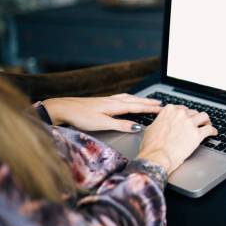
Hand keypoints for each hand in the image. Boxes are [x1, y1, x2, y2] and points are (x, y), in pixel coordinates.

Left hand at [42, 94, 161, 131]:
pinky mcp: (102, 101)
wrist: (63, 108)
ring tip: (148, 101)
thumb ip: (121, 125)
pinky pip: (122, 98)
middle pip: (135, 100)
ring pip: (129, 98)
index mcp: (116, 106)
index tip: (162, 110)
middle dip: (148, 102)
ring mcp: (107, 100)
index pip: (138, 107)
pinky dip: (130, 99)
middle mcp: (113, 101)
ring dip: (140, 99)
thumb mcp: (103, 124)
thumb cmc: (81, 116)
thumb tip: (137, 127)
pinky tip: (127, 100)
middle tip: (160, 104)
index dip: (150, 109)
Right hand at [137, 105, 216, 173]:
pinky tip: (213, 133)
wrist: (157, 157)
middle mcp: (180, 114)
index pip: (181, 108)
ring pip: (204, 116)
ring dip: (206, 121)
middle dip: (195, 118)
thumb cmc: (152, 146)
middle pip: (193, 112)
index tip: (187, 118)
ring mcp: (190, 123)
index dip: (185, 114)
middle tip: (196, 123)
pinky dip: (213, 130)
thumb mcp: (151, 128)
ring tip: (207, 125)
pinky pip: (209, 129)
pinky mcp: (197, 134)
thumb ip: (159, 122)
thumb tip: (161, 124)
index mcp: (169, 111)